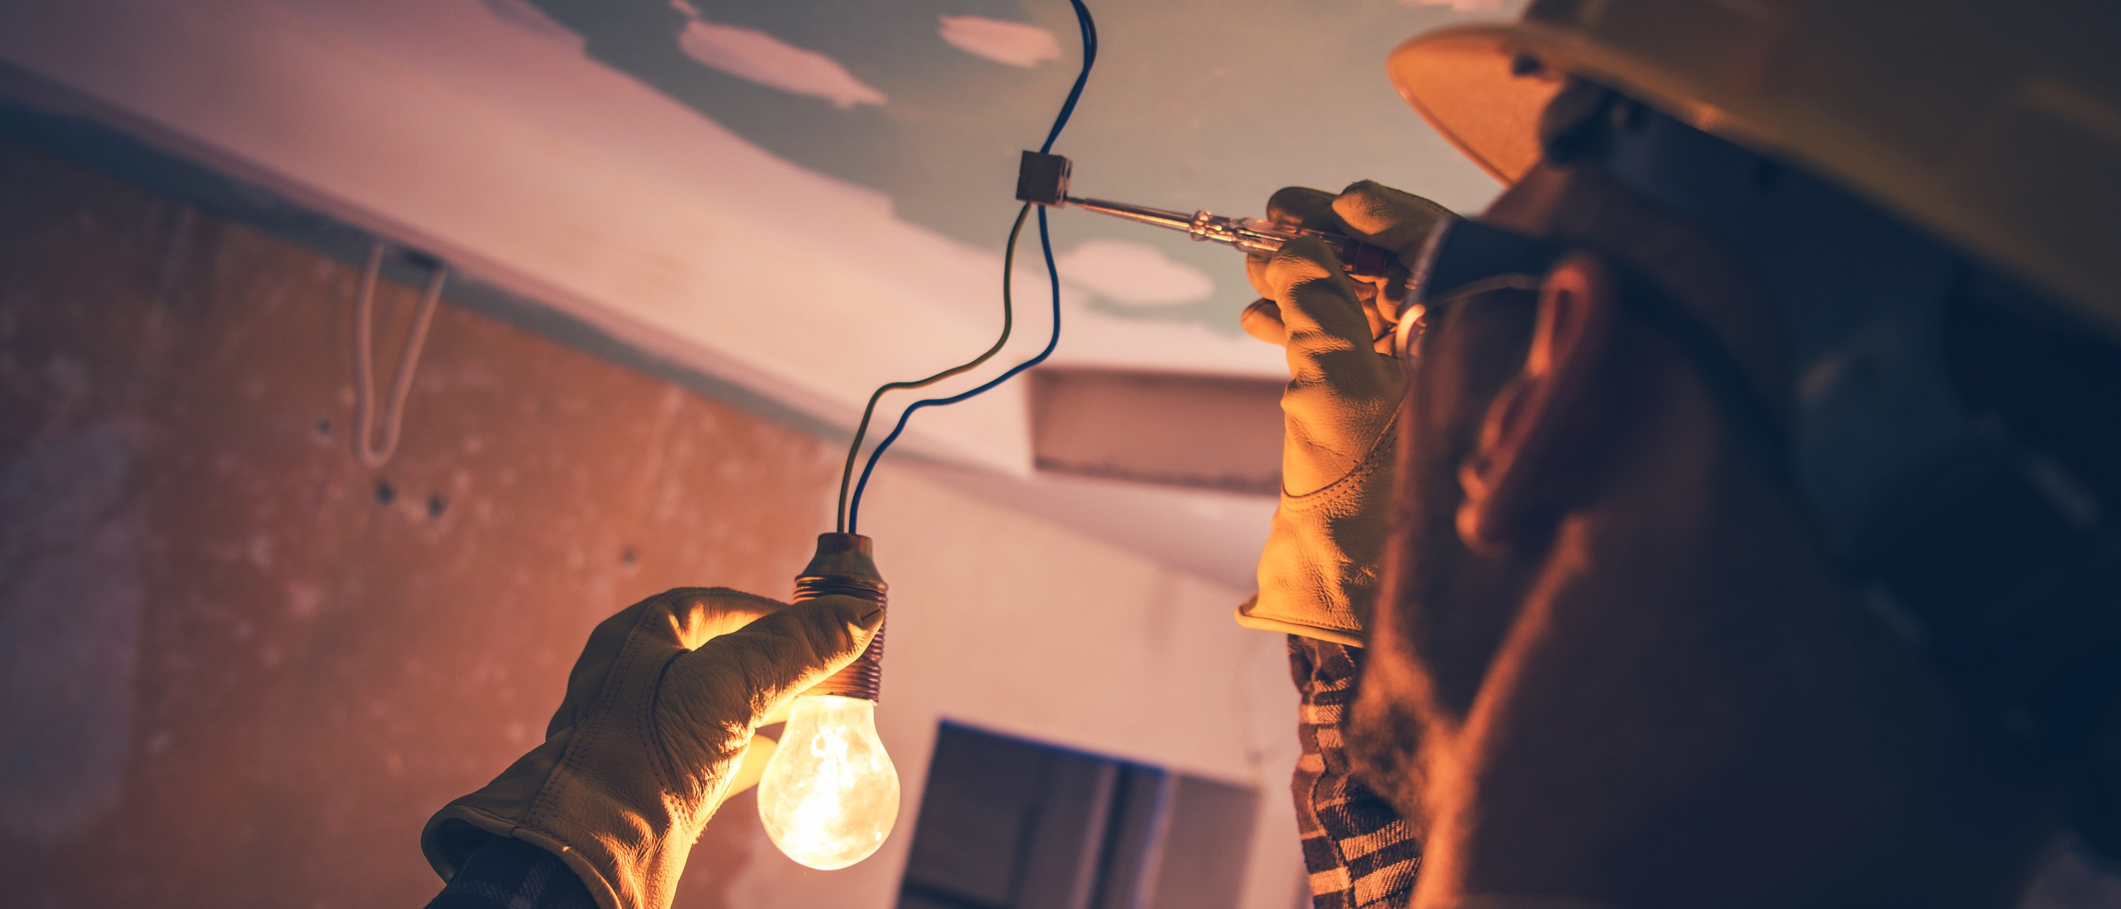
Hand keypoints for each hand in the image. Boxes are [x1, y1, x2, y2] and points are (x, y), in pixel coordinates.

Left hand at [421, 588, 883, 908]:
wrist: (591, 856)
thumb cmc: (642, 757)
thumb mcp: (728, 688)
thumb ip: (793, 649)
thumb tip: (859, 613)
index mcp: (637, 638)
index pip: (714, 606)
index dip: (770, 613)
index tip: (820, 627)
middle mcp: (632, 679)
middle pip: (717, 654)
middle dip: (772, 660)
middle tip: (823, 669)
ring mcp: (640, 732)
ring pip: (715, 706)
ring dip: (762, 705)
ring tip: (809, 711)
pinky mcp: (651, 781)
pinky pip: (707, 755)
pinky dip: (746, 753)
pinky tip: (777, 761)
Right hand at [1235, 182, 1449, 645]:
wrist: (1349, 605)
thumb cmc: (1362, 506)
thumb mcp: (1332, 388)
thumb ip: (1318, 306)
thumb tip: (1300, 245)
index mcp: (1487, 348)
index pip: (1450, 252)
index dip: (1387, 217)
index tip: (1333, 200)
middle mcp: (1477, 365)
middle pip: (1414, 276)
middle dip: (1338, 245)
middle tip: (1275, 219)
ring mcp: (1440, 395)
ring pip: (1381, 314)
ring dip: (1316, 284)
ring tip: (1255, 268)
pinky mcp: (1402, 423)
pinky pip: (1364, 354)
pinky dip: (1316, 330)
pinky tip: (1261, 316)